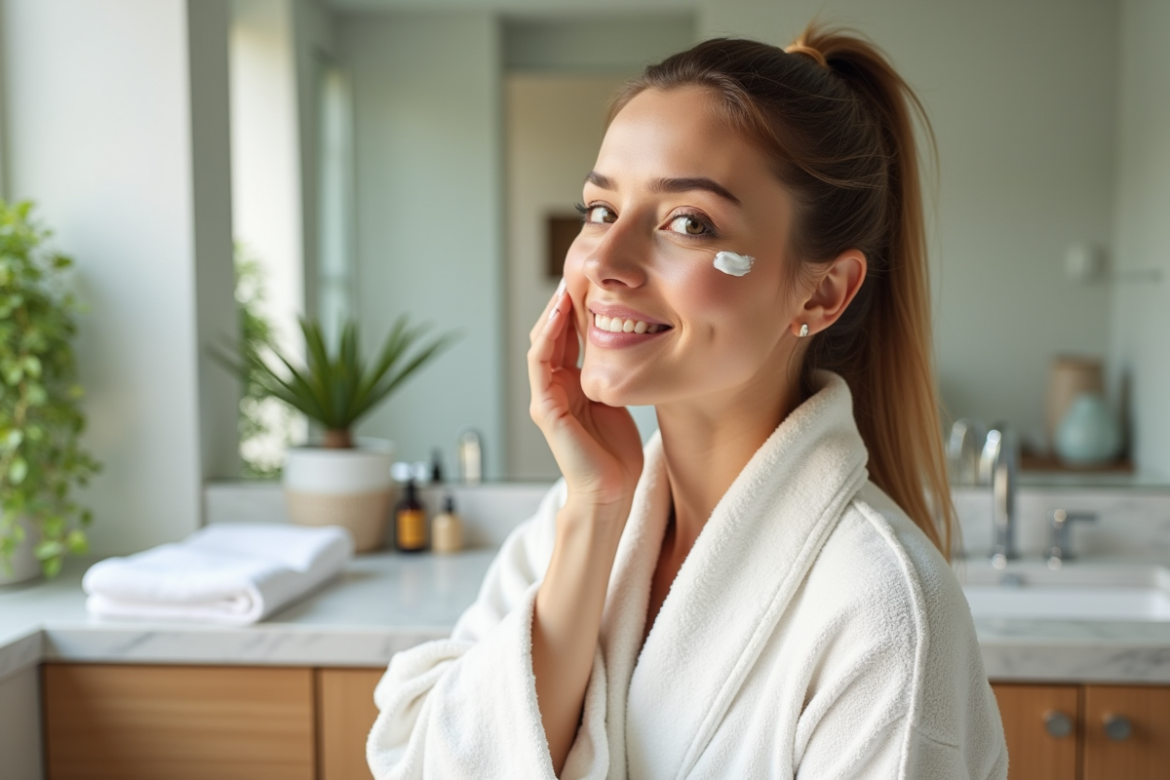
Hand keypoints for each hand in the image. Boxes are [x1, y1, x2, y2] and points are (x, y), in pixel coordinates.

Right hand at [528, 281, 643, 512]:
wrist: (611, 492)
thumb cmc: (616, 453)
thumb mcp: (619, 401)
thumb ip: (615, 375)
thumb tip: (635, 344)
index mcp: (569, 385)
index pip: (566, 337)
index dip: (575, 308)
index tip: (590, 281)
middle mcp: (553, 388)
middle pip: (550, 334)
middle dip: (561, 304)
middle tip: (576, 274)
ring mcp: (546, 398)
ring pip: (541, 343)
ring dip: (551, 314)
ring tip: (565, 286)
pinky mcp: (546, 409)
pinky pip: (540, 364)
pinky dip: (547, 337)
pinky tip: (559, 315)